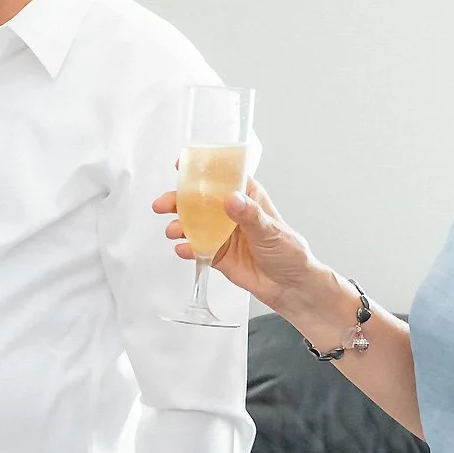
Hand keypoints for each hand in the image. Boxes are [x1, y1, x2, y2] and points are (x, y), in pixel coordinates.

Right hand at [151, 177, 317, 309]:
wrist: (289, 286)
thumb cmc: (288, 252)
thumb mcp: (270, 230)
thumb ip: (248, 215)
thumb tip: (230, 199)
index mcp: (247, 198)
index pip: (223, 177)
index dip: (202, 170)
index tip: (183, 166)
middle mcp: (231, 214)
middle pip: (199, 201)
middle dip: (178, 201)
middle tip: (163, 204)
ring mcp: (222, 234)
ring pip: (193, 224)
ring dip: (179, 226)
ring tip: (174, 231)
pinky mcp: (217, 254)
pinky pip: (196, 249)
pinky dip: (187, 249)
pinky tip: (184, 249)